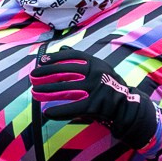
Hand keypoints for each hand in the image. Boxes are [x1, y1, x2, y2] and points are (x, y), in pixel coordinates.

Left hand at [33, 44, 158, 150]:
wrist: (128, 107)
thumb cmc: (110, 87)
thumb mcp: (100, 68)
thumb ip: (82, 59)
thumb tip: (63, 48)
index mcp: (96, 63)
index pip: (71, 57)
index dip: (54, 59)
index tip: (41, 62)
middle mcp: (96, 74)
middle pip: (64, 73)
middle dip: (45, 75)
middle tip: (33, 78)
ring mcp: (96, 90)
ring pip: (65, 90)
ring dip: (47, 92)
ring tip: (35, 93)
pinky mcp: (95, 106)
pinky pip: (72, 108)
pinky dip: (58, 111)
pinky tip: (47, 112)